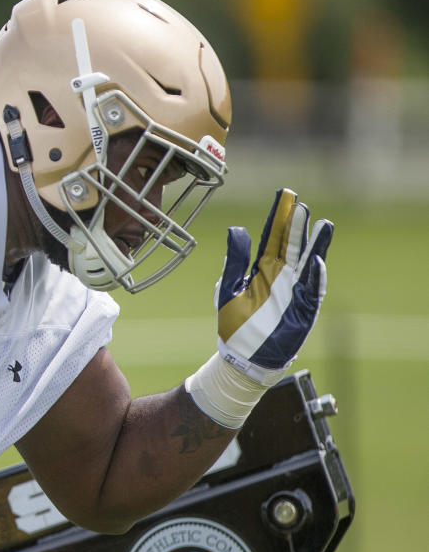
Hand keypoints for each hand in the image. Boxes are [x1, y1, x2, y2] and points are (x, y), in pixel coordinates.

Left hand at [214, 188, 331, 384]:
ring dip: (314, 244)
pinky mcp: (303, 308)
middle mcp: (280, 275)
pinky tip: (315, 260)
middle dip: (296, 225)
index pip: (272, 238)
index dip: (278, 217)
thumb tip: (237, 230)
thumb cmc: (235, 325)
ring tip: (322, 224)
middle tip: (300, 204)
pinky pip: (312, 290)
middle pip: (291, 245)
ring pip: (307, 262)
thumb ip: (234, 261)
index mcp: (261, 269)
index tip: (284, 196)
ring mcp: (294, 290)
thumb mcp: (228, 289)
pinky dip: (314, 276)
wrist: (243, 356)